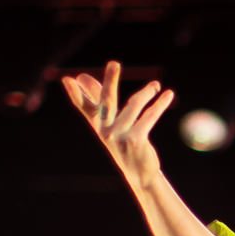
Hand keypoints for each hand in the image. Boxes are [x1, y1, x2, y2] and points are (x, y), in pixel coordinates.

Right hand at [62, 60, 174, 187]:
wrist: (139, 173)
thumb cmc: (124, 143)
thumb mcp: (110, 122)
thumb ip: (98, 99)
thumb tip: (80, 76)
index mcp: (98, 125)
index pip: (84, 107)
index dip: (76, 94)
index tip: (67, 80)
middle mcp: (106, 130)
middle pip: (107, 101)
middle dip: (110, 81)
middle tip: (114, 62)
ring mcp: (120, 136)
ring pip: (134, 105)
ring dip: (146, 93)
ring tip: (156, 85)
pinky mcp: (135, 140)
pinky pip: (149, 116)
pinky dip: (159, 104)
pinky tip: (168, 94)